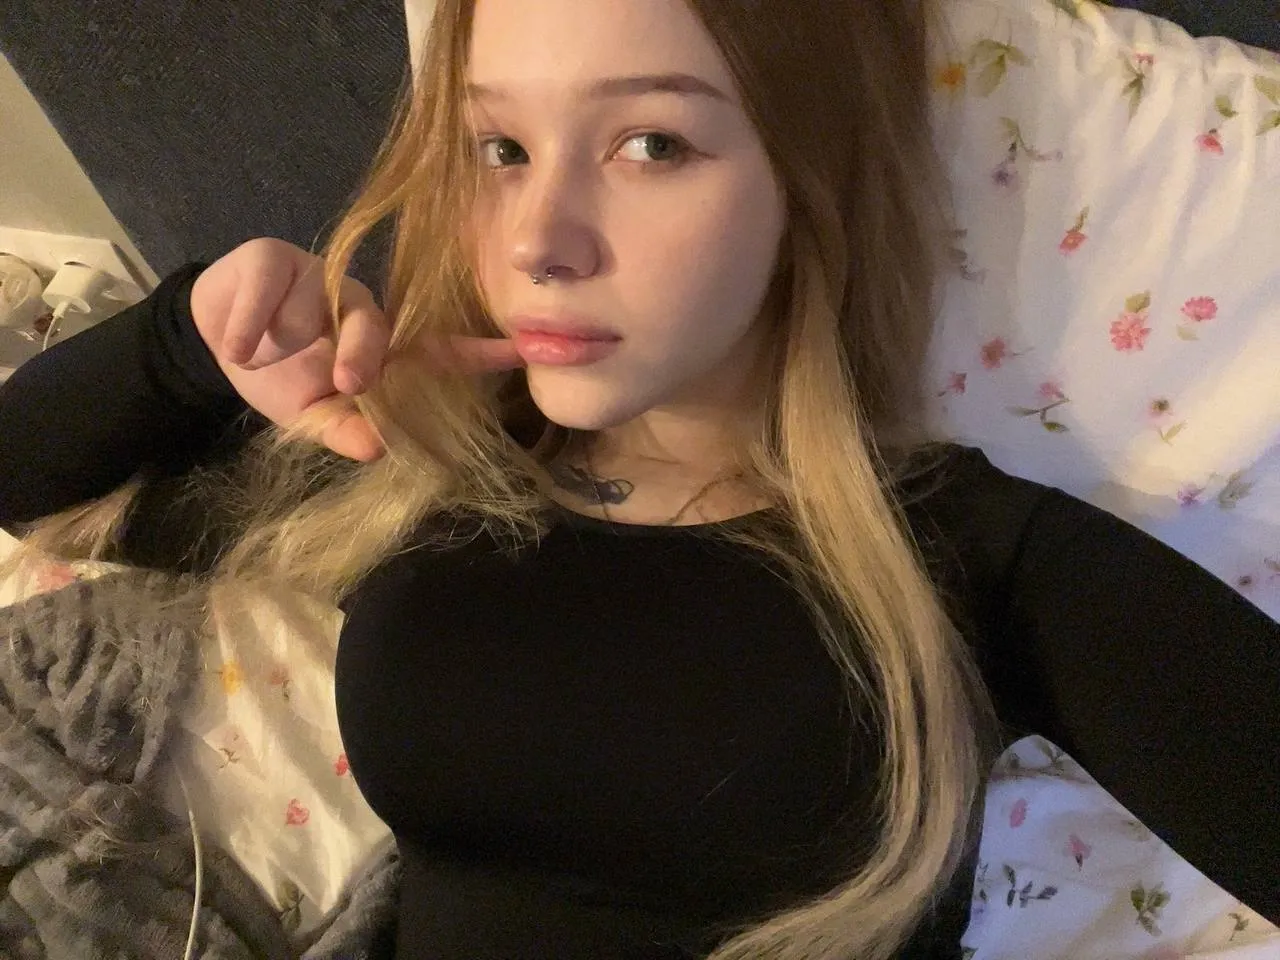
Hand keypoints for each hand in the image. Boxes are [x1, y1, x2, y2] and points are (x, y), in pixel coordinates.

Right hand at [190, 237, 523, 460]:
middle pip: (374, 325)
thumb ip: (344, 430)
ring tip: (258, 356)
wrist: (211, 336)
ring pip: (310, 314)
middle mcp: (360, 307)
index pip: (436, 352)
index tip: (523, 351)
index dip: (479, 353)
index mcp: (379, 348)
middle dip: (361, 354)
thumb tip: (377, 449)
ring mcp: (320, 278)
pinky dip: (247, 329)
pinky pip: (267, 294)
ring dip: (276, 348)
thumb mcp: (311, 414)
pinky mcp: (274, 258)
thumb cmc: (278, 378)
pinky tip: (237, 346)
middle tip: (347, 382)